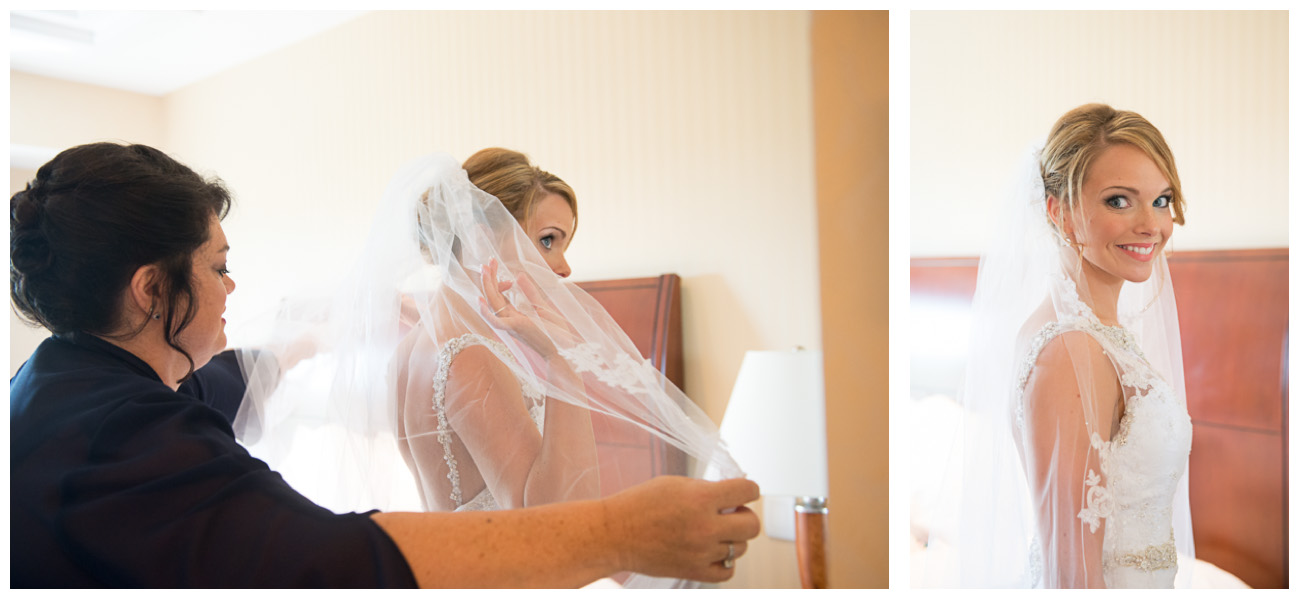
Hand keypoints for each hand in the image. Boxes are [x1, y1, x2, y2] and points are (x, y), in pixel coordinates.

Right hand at [479, 258, 560, 357]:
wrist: (564, 351)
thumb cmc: (555, 333)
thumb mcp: (542, 307)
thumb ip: (530, 292)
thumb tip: (518, 275)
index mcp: (514, 315)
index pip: (499, 296)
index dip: (498, 282)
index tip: (503, 273)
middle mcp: (509, 319)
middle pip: (494, 296)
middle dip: (490, 278)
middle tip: (488, 261)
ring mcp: (510, 324)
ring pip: (493, 303)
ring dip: (487, 286)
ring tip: (484, 269)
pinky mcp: (515, 328)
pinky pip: (495, 321)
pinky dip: (486, 312)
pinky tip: (480, 299)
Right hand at [602, 476, 760, 582]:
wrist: (613, 534)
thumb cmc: (639, 505)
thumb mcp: (675, 484)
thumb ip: (707, 489)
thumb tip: (734, 495)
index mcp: (701, 498)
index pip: (748, 491)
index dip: (749, 490)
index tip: (744, 492)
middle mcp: (704, 526)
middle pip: (752, 525)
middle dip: (745, 516)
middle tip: (731, 513)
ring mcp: (700, 552)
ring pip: (740, 548)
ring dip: (732, 538)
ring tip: (713, 531)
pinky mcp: (693, 571)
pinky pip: (727, 571)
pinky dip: (724, 561)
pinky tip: (712, 551)